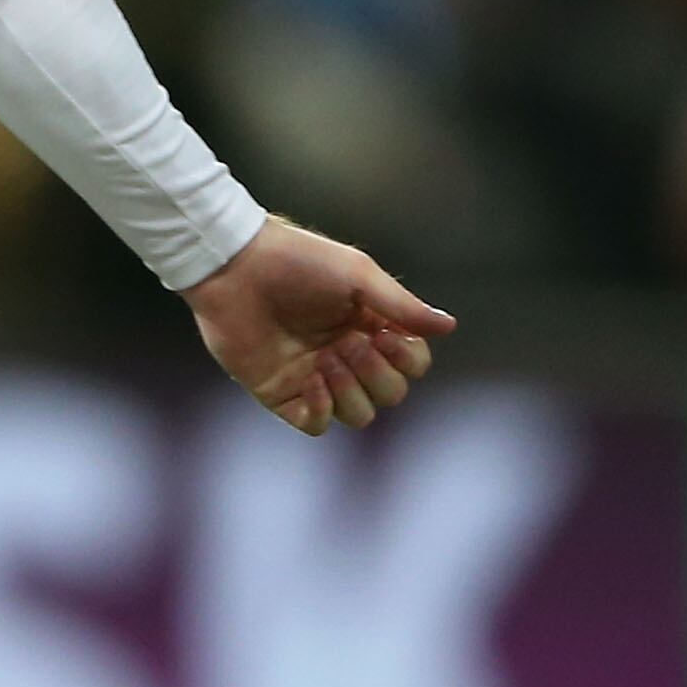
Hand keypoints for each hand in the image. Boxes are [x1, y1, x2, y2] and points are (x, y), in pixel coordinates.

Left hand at [184, 217, 455, 434]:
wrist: (237, 268)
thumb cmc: (298, 262)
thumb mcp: (358, 277)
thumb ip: (402, 307)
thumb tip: (449, 326)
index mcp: (370, 326)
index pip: (412, 364)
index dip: (408, 360)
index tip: (387, 336)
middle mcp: (348, 355)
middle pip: (391, 395)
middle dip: (378, 375)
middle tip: (350, 343)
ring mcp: (316, 377)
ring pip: (359, 415)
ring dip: (351, 392)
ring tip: (326, 359)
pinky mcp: (282, 394)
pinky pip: (317, 424)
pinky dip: (322, 409)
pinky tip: (311, 379)